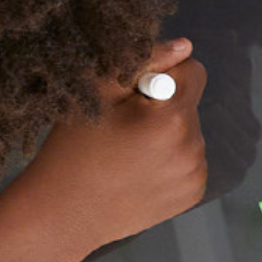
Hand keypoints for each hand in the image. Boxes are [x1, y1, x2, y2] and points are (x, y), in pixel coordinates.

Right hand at [0, 39, 210, 261]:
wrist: (65, 213)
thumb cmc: (74, 147)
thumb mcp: (98, 91)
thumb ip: (144, 60)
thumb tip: (184, 47)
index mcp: (173, 118)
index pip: (192, 71)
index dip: (162, 75)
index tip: (133, 95)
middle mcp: (193, 147)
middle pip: (190, 103)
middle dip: (164, 107)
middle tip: (124, 127)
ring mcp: (195, 175)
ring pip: (190, 133)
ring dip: (167, 134)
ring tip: (128, 153)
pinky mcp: (192, 194)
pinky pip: (189, 161)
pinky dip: (169, 161)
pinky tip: (139, 172)